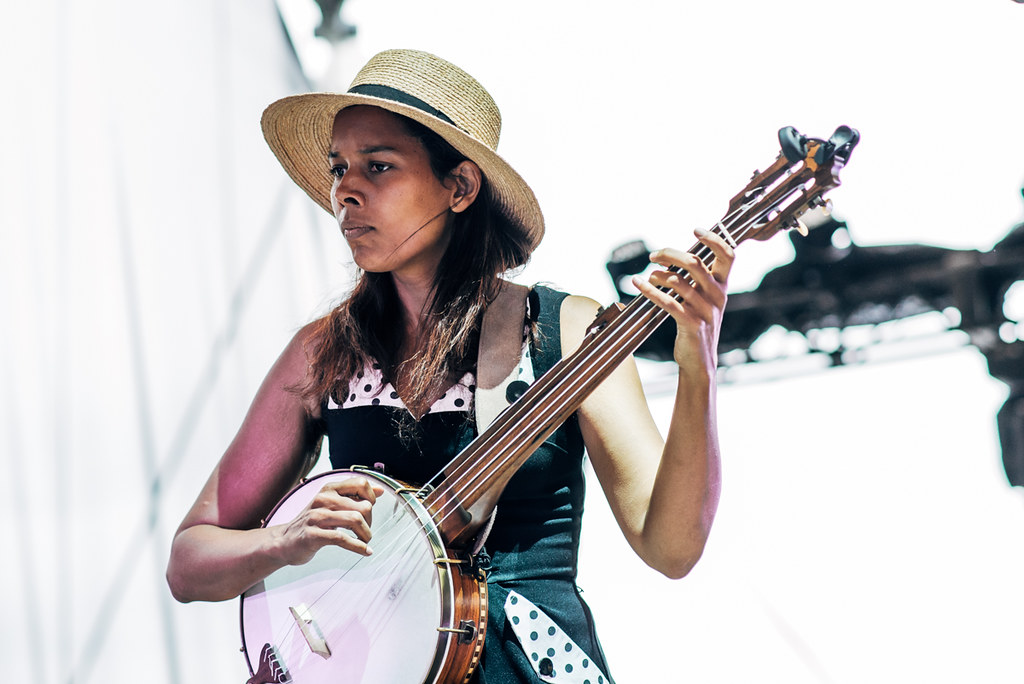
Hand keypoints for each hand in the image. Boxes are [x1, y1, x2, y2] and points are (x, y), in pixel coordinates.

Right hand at [274, 477, 385, 565]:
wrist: (283, 542)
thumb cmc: (311, 523)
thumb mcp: (331, 504)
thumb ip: (354, 496)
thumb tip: (380, 490)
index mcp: (329, 489)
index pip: (361, 483)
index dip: (371, 498)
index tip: (368, 511)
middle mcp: (323, 499)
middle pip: (363, 505)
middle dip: (370, 521)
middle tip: (365, 531)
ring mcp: (317, 517)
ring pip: (355, 519)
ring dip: (366, 534)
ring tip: (365, 541)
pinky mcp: (313, 535)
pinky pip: (342, 539)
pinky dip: (358, 547)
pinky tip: (365, 551)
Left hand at [632, 228, 733, 374]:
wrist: (700, 360)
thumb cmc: (697, 325)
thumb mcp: (703, 300)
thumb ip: (695, 280)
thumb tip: (671, 257)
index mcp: (722, 287)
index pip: (728, 255)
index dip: (714, 239)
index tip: (696, 229)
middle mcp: (717, 296)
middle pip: (695, 263)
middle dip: (670, 254)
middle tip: (653, 255)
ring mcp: (705, 311)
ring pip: (678, 281)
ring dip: (657, 275)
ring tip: (648, 275)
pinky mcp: (691, 324)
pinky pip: (667, 302)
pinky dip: (649, 290)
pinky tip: (638, 284)